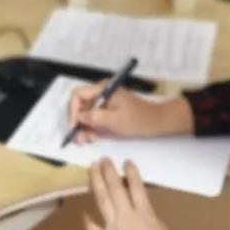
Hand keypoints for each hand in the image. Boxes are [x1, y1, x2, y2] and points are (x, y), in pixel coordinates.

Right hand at [67, 83, 192, 144]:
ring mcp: (104, 101)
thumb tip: (77, 118)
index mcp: (102, 89)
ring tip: (88, 140)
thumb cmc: (137, 119)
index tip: (74, 127)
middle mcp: (101, 92)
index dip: (72, 111)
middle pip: (80, 105)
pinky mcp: (108, 109)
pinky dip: (92, 127)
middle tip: (80, 139)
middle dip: (78, 122)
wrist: (156, 121)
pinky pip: (94, 117)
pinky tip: (94, 137)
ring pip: (85, 113)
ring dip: (84, 127)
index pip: (77, 95)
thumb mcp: (114, 120)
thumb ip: (94, 117)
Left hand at [84, 158, 176, 229]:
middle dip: (109, 172)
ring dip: (97, 184)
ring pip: (102, 201)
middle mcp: (127, 217)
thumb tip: (139, 212)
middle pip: (116, 189)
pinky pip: (93, 229)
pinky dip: (88, 220)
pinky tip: (84, 212)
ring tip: (92, 170)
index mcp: (145, 214)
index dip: (131, 173)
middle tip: (103, 159)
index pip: (137, 188)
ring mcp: (113, 229)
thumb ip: (148, 217)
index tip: (126, 161)